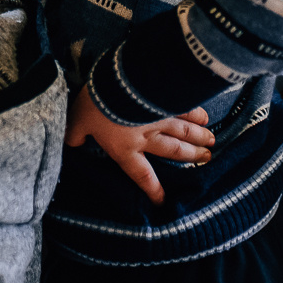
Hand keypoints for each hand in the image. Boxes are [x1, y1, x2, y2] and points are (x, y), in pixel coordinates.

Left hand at [65, 84, 213, 204]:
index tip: (164, 201)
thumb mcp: (78, 121)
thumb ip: (76, 135)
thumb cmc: (97, 105)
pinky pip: (186, 108)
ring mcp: (162, 118)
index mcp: (126, 148)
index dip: (153, 190)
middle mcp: (148, 137)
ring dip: (198, 138)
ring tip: (211, 143)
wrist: (118, 81)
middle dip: (190, 157)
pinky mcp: (168, 99)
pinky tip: (206, 117)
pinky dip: (197, 113)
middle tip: (206, 159)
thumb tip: (71, 143)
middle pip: (173, 151)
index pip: (142, 175)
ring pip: (184, 132)